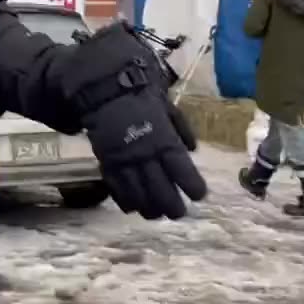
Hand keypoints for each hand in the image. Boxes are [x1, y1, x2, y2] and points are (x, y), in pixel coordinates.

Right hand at [62, 23, 207, 219]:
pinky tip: (132, 207)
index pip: (181, 169)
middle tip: (178, 213)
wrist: (104, 90)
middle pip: (160, 189)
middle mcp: (144, 154)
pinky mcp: (106, 162)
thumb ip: (181, 128)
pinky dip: (124, 199)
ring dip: (149, 208)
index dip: (191, 186)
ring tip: (156, 214)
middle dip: (171, 205)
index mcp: (163, 139)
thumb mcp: (166, 106)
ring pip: (138, 193)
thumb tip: (193, 149)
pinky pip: (115, 186)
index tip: (198, 196)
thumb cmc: (140, 95)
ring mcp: (123, 161)